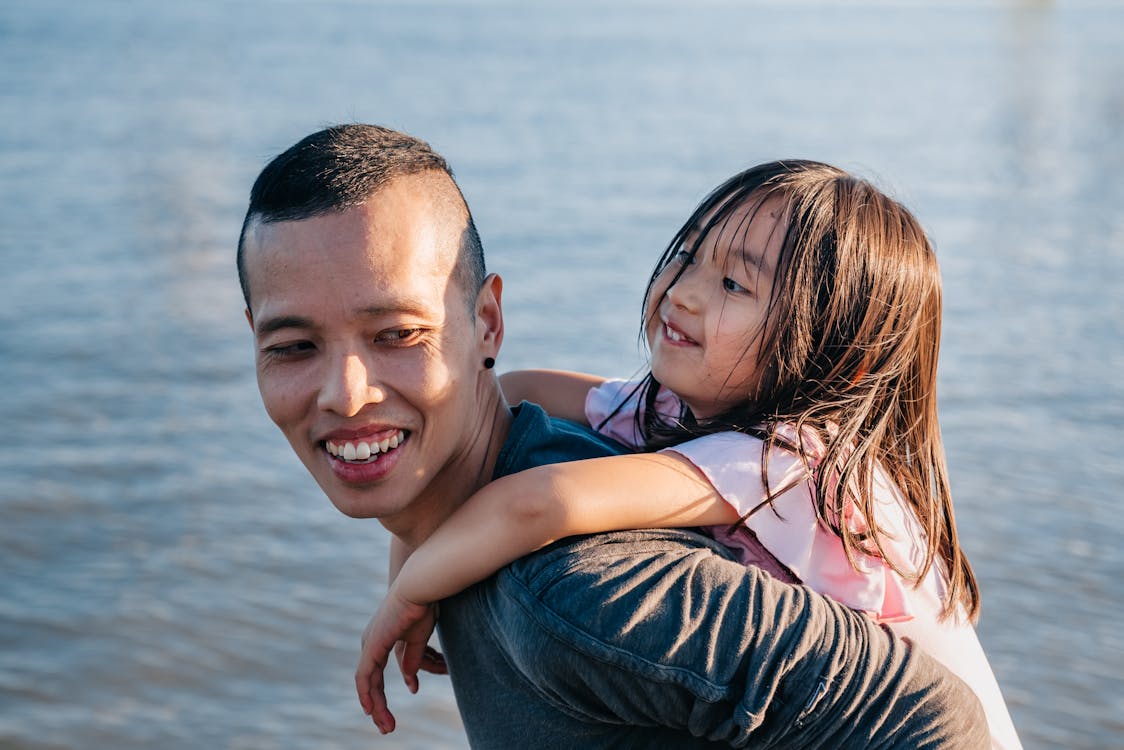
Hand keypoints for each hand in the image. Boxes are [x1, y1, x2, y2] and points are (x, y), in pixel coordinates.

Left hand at [355, 588, 439, 733]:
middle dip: (378, 705)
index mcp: (381, 638)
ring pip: (368, 682)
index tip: (387, 713)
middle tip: (387, 727)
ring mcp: (370, 643)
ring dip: (377, 705)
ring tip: (386, 725)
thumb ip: (412, 658)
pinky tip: (371, 709)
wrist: (419, 585)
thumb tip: (409, 682)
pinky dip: (367, 694)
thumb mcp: (418, 637)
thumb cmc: (423, 604)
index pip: (375, 673)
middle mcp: (372, 641)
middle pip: (370, 681)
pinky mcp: (374, 645)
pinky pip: (365, 676)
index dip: (381, 694)